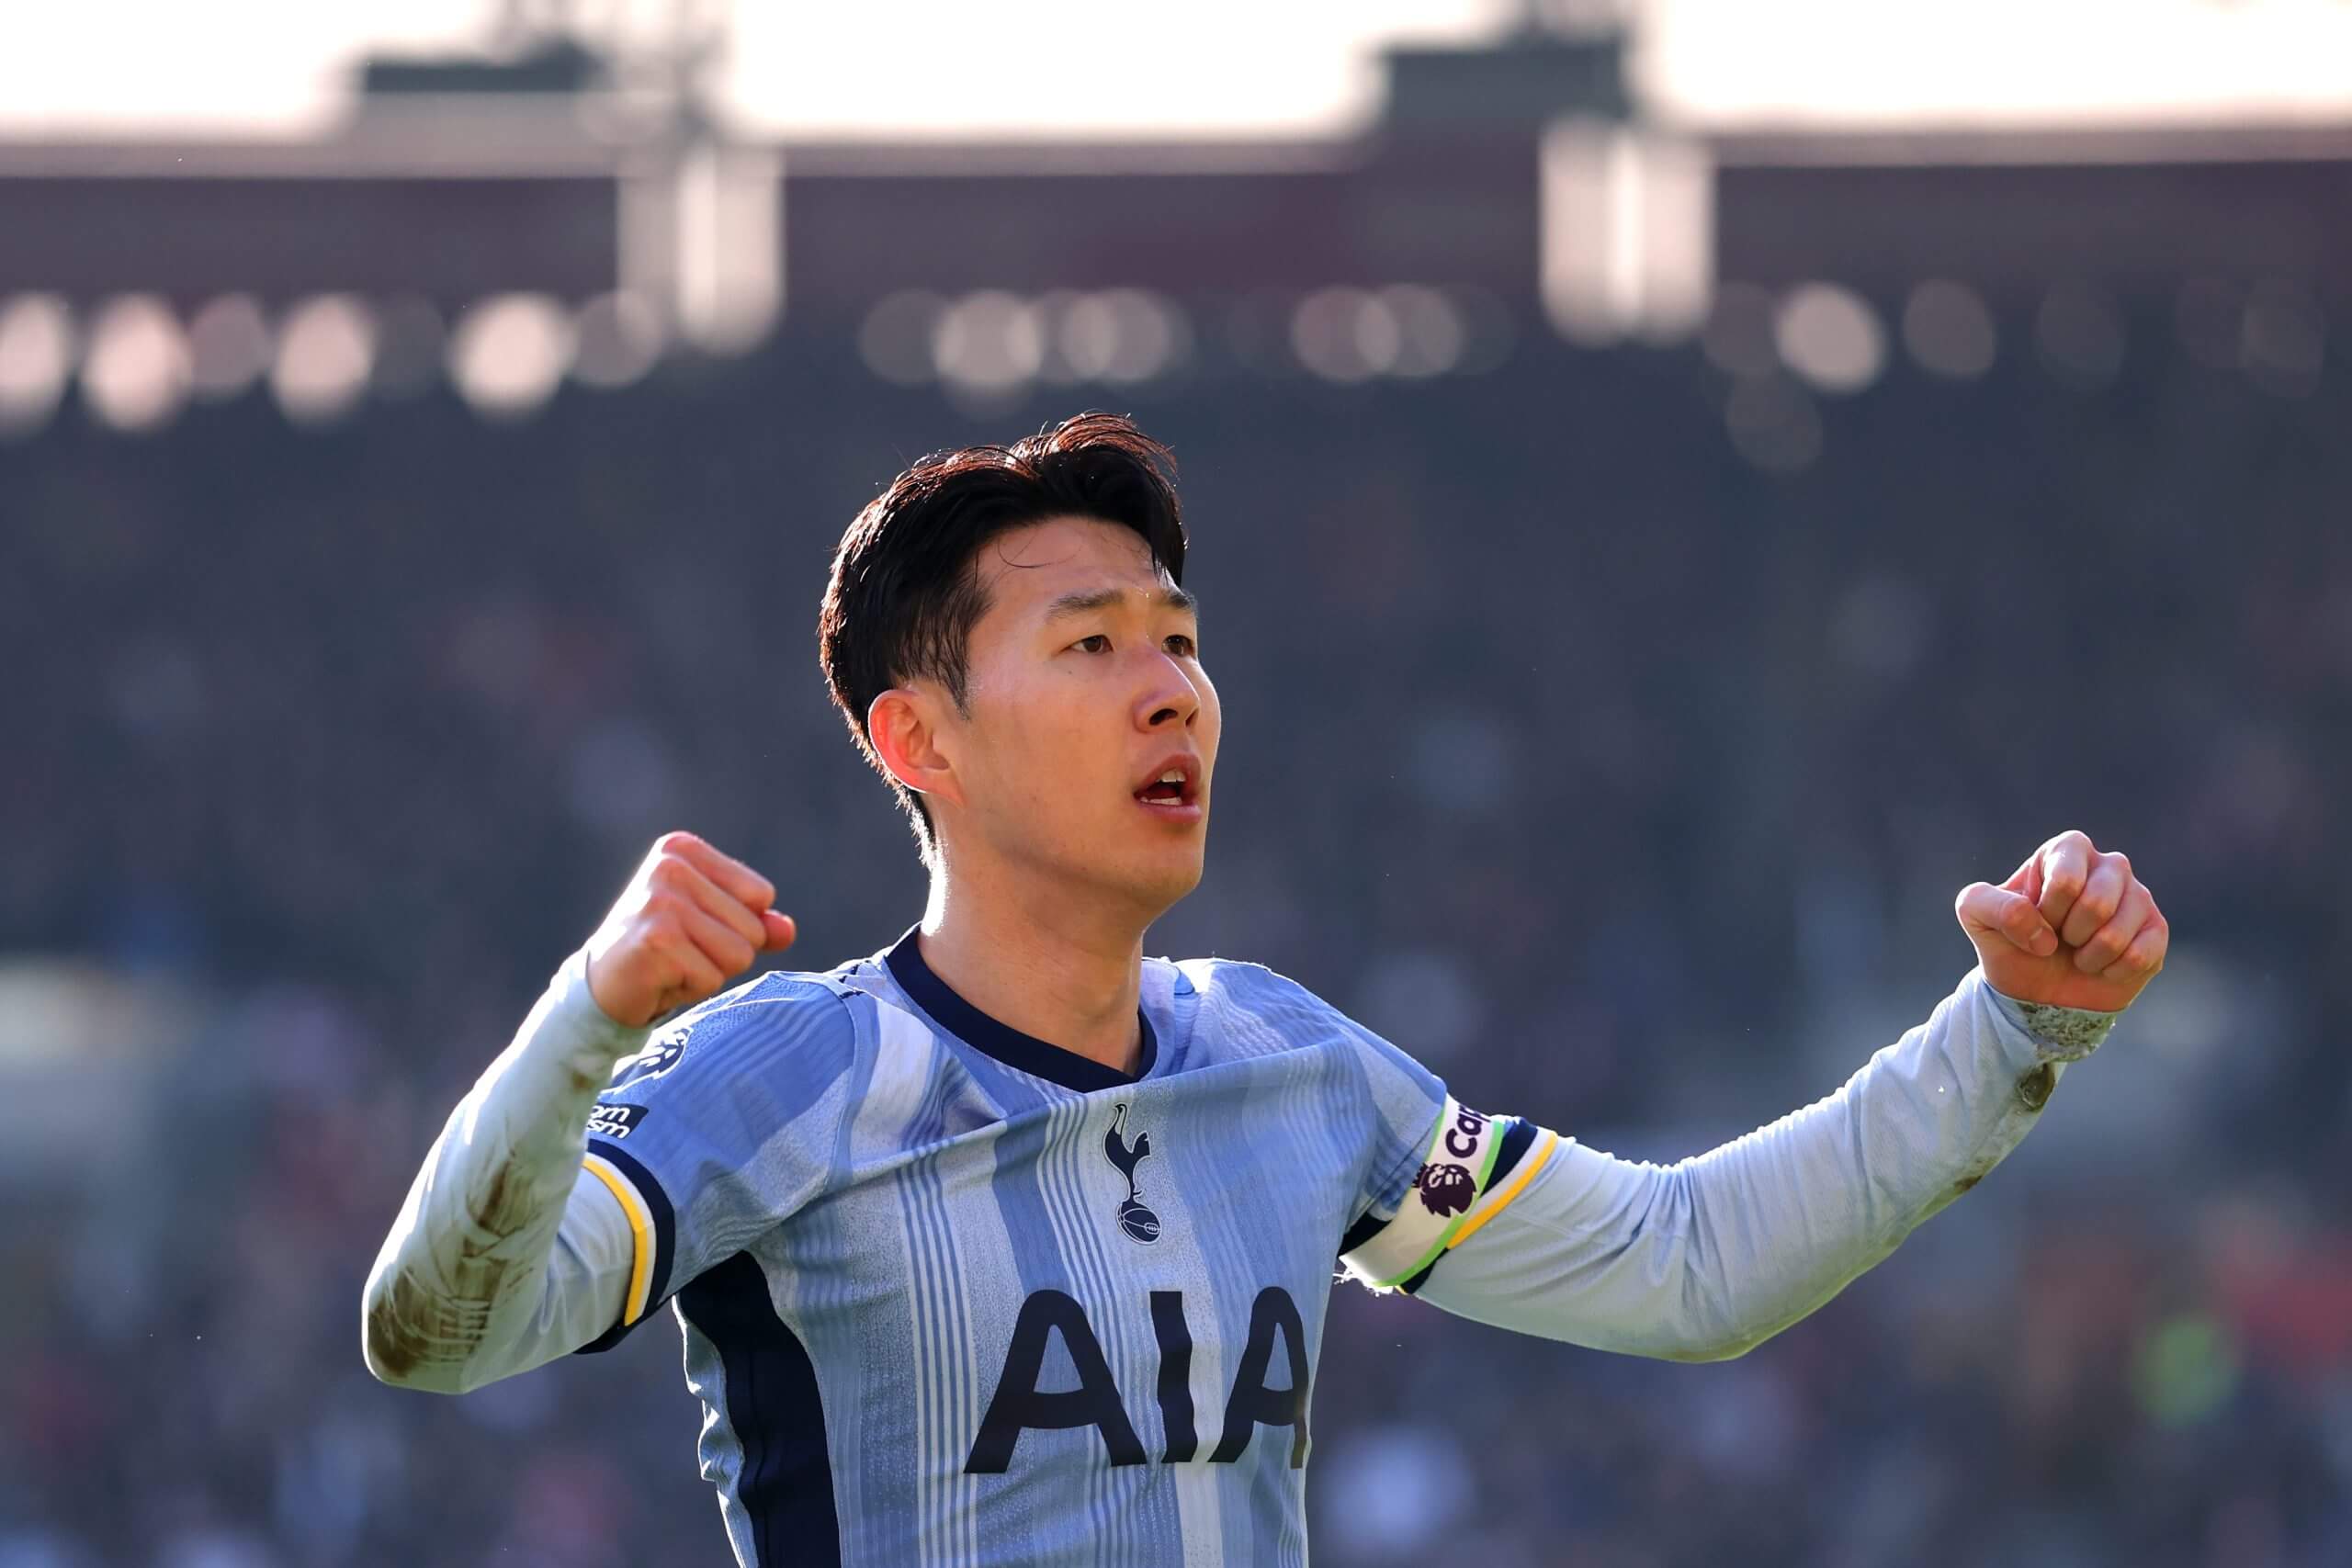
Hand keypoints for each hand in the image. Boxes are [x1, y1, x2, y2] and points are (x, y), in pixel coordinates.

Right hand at [584, 831, 796, 1027]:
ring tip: (673, 963)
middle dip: (724, 953)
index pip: (760, 895)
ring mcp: (661, 902)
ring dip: (710, 971)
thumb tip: (787, 931)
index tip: (693, 927)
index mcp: (682, 849)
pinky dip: (691, 989)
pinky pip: (712, 978)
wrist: (601, 984)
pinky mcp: (656, 940)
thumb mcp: (713, 924)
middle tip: (681, 952)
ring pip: (738, 955)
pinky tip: (661, 978)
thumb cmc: (664, 948)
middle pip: (752, 927)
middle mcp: (670, 867)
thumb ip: (756, 922)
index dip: (739, 924)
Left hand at [1955, 829, 2166, 1012]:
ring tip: (2078, 953)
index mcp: (2067, 850)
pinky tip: (2102, 966)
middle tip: (2059, 939)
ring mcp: (2138, 896)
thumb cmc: (2009, 941)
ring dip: (2087, 957)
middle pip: (2096, 903)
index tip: (2037, 920)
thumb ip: (1987, 904)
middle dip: (2067, 934)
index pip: (2067, 880)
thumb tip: (2040, 930)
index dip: (2047, 912)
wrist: (2036, 990)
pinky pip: (2141, 955)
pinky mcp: (2156, 929)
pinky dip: (2111, 971)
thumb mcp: (1975, 915)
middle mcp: (2109, 865)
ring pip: (2117, 933)